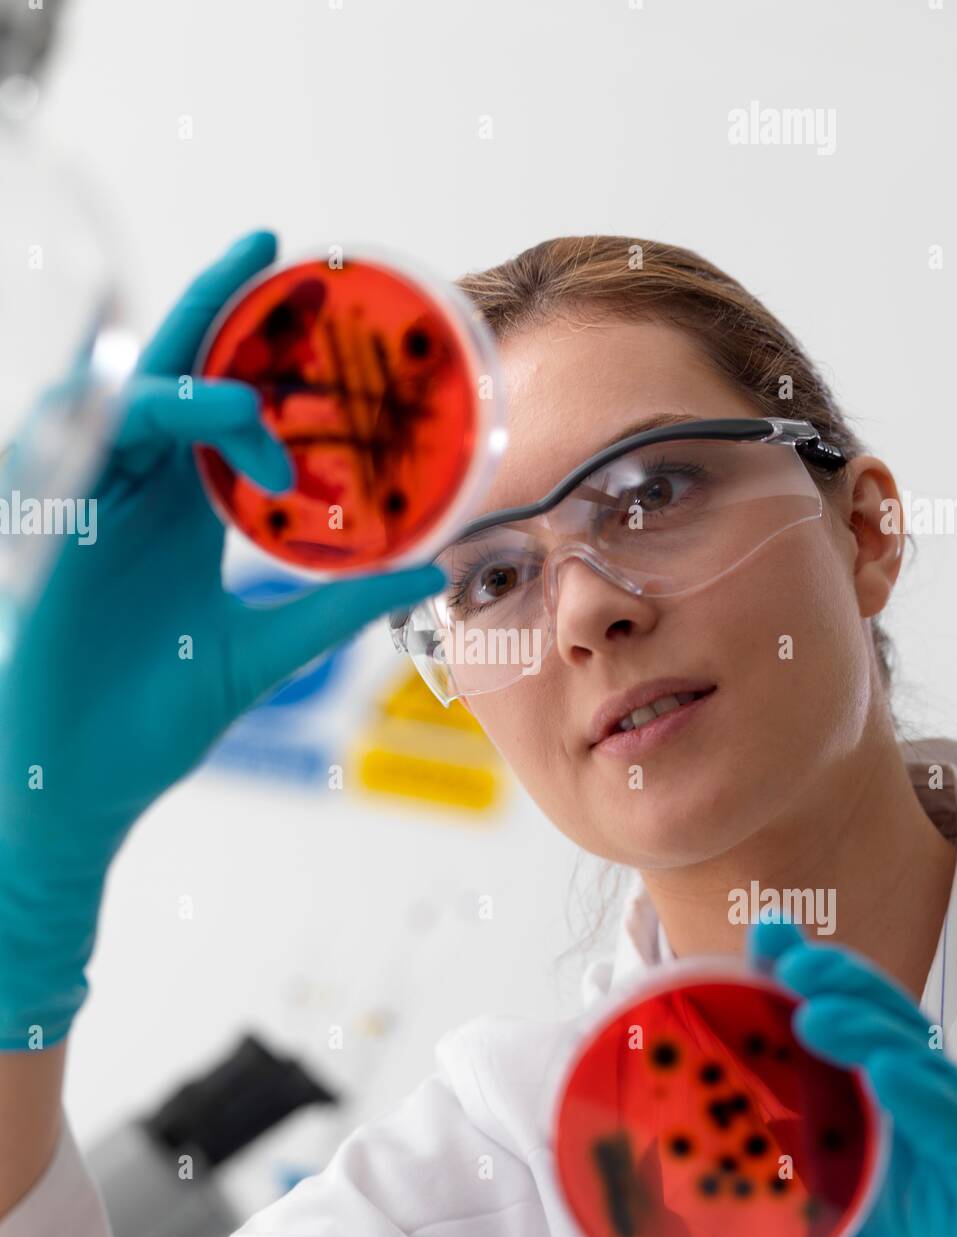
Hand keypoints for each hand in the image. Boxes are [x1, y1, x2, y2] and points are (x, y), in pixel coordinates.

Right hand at [0, 229, 444, 1049]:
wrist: (83, 781)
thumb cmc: (158, 717)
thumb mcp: (264, 652)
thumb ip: (337, 610)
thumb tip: (427, 572)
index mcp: (183, 508)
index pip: (218, 400)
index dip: (253, 342)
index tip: (311, 296)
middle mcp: (135, 493)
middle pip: (166, 372)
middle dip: (209, 306)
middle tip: (266, 249)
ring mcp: (86, 510)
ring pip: (117, 407)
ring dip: (181, 392)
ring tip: (250, 407)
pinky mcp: (43, 540)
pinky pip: (57, 458)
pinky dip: (98, 431)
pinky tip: (147, 421)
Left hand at [592, 919, 956, 1236]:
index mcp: (847, 1135)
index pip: (828, 1036)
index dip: (799, 977)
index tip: (763, 936)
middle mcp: (898, 1132)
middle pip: (877, 1029)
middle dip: (838, 980)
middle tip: (787, 955)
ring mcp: (941, 1154)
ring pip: (919, 1062)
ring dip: (870, 1022)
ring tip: (815, 1006)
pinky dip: (926, 1094)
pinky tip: (888, 1070)